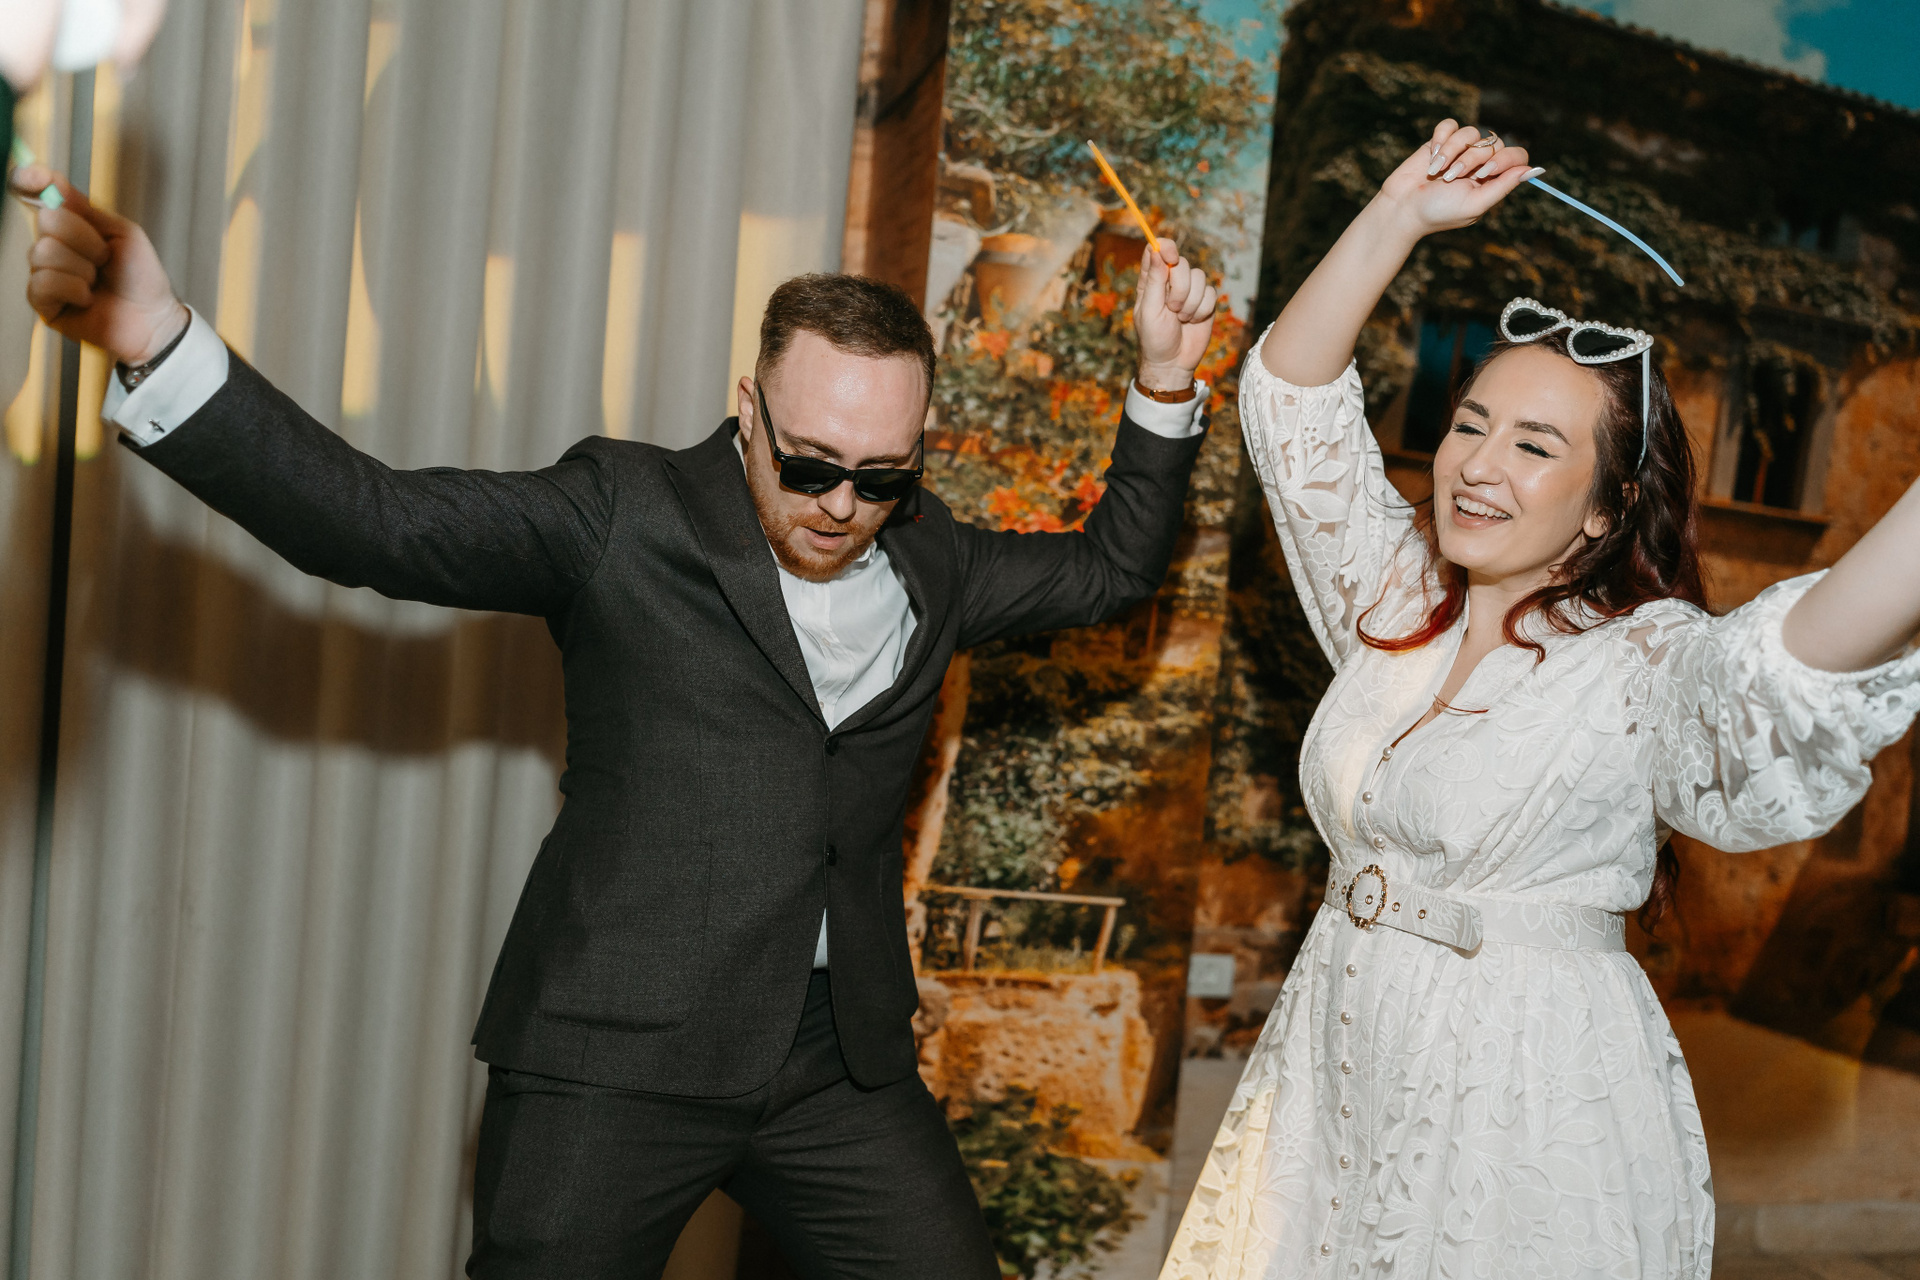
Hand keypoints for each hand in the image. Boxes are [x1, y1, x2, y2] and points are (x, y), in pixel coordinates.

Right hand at [16, 165, 186, 363]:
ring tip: (98, 281)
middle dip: (85, 240)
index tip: (34, 178)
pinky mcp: (42, 301)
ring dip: (82, 268)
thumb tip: (54, 185)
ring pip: (43, 252)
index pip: (40, 195)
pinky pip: (43, 282)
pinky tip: (87, 298)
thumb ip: (88, 209)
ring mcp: (45, 271)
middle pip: (47, 220)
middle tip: (105, 259)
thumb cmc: (142, 278)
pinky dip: (73, 289)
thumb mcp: (124, 233)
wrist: (152, 318)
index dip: (31, 181)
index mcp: (73, 225)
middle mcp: (54, 244)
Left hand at [1131, 237, 1217, 391]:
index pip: (1157, 250)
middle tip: (1172, 309)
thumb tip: (1154, 250)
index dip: (1166, 248)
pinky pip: (1211, 293)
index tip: (1171, 258)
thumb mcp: (1149, 311)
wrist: (1173, 363)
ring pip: (1199, 277)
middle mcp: (1170, 281)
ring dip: (1191, 302)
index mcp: (1151, 280)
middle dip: (1180, 288)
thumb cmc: (1154, 339)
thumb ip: (1154, 281)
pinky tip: (1192, 322)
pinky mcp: (1204, 301)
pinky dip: (1202, 310)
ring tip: (1181, 318)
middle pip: (1182, 263)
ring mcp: (1189, 291)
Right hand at [1375, 120, 1538, 240]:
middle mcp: (1480, 162)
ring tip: (1437, 172)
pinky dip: (1441, 138)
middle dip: (1471, 159)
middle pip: (1493, 143)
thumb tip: (1533, 170)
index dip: (1505, 159)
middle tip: (1452, 178)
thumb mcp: (1475, 205)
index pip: (1516, 156)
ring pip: (1470, 132)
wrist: (1402, 208)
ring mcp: (1460, 150)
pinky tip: (1431, 157)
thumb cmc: (1438, 212)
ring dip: (1452, 151)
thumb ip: (1503, 186)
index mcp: (1493, 179)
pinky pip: (1450, 125)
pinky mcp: (1440, 141)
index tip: (1484, 173)